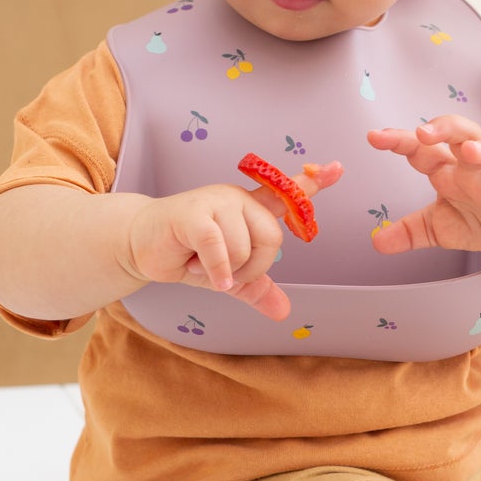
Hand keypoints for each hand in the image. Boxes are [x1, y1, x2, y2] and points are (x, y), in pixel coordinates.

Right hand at [122, 162, 342, 319]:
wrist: (143, 247)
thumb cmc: (188, 254)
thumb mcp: (229, 276)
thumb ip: (256, 289)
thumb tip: (283, 311)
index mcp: (250, 208)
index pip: (286, 192)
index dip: (312, 181)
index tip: (338, 168)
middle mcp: (237, 199)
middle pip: (272, 237)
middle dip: (253, 266)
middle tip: (226, 272)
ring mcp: (215, 201)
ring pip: (245, 246)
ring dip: (226, 269)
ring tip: (202, 264)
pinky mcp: (193, 213)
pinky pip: (219, 245)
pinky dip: (215, 269)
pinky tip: (201, 273)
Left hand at [366, 118, 480, 260]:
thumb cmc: (479, 217)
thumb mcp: (436, 226)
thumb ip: (408, 230)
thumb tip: (377, 241)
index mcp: (449, 171)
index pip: (423, 149)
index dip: (400, 140)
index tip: (374, 137)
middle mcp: (475, 170)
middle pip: (464, 134)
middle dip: (445, 128)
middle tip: (423, 133)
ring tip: (472, 152)